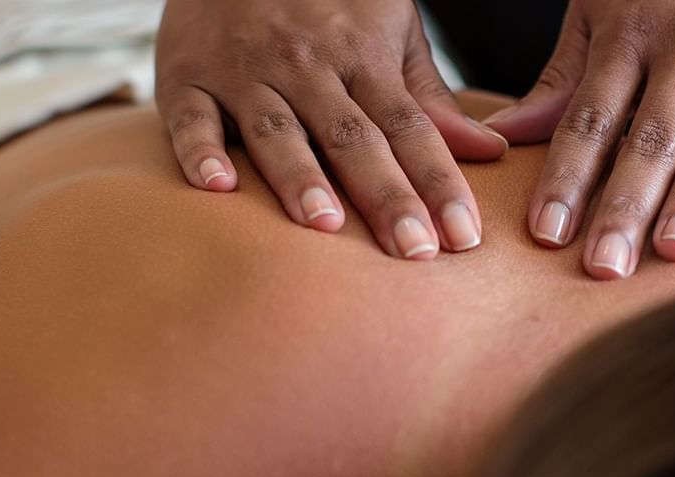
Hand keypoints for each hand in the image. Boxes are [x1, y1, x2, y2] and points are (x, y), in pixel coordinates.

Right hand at [156, 0, 508, 258]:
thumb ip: (428, 96)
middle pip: (351, 138)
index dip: (438, 181)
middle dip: (386, 194)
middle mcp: (306, 67)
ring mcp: (244, 71)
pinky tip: (218, 187)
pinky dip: (201, 150)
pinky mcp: (186, 75)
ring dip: (299, 176)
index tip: (465, 236)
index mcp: (361, 58)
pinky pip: (191, 116)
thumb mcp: (389, 28)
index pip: (409, 128)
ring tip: (324, 225)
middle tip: (415, 251)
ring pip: (276, 130)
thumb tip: (488, 151)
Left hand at [485, 0, 674, 278]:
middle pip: (651, 136)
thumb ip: (561, 78)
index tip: (547, 234)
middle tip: (604, 266)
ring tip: (674, 253)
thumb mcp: (604, 9)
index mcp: (630, 34)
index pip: (590, 118)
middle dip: (625, 203)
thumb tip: (502, 136)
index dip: (567, 176)